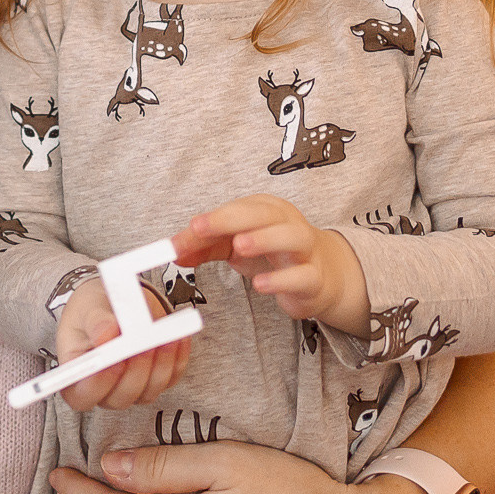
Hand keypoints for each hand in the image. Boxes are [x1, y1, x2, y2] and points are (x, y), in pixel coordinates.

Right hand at [54, 277, 188, 411]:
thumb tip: (106, 336)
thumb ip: (95, 322)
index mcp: (77, 377)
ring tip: (166, 336)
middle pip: (120, 396)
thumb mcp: (87, 308)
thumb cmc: (92, 309)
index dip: (97, 385)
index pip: (81, 396)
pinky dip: (176, 359)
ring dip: (160, 364)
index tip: (113, 361)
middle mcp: (104, 390)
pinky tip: (179, 338)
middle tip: (145, 343)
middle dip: (136, 371)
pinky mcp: (156, 382)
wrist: (116, 303)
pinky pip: (170, 378)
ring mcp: (132, 389)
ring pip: (149, 390)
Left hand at [178, 196, 367, 333]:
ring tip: (239, 247)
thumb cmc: (272, 253)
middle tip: (204, 228)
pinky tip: (260, 284)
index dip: (215, 217)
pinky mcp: (314, 278)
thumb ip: (203, 247)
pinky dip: (282, 279)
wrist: (321, 277)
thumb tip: (173, 250)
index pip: (239, 209)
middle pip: (264, 214)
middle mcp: (288, 224)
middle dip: (233, 219)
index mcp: (266, 210)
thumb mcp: (233, 246)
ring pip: (292, 237)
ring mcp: (305, 251)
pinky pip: (302, 276)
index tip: (192, 227)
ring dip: (265, 239)